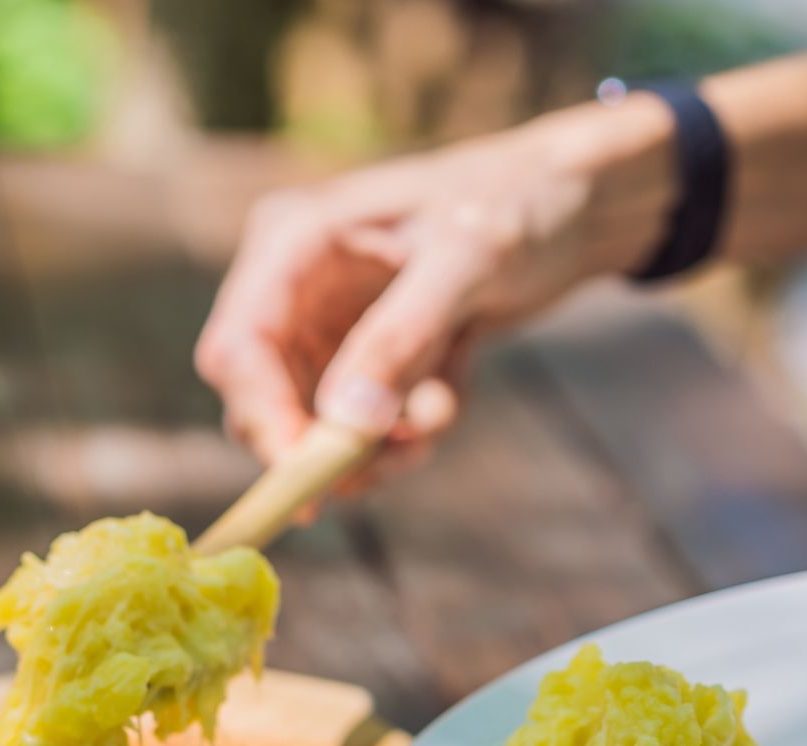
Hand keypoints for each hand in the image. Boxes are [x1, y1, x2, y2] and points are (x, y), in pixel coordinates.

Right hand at [195, 99, 675, 491]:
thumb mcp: (466, 260)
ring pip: (315, 430)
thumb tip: (342, 424)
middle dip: (329, 444)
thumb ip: (399, 338)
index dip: (265, 421)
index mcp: (293, 241)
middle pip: (264, 403)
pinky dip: (407, 431)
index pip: (237, 349)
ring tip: (442, 411)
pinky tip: (450, 385)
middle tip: (400, 459)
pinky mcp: (361, 359)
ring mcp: (324, 327)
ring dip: (379, 445)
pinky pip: (362, 428)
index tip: (313, 481)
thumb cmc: (518, 202)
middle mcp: (293, 287)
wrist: (570, 204)